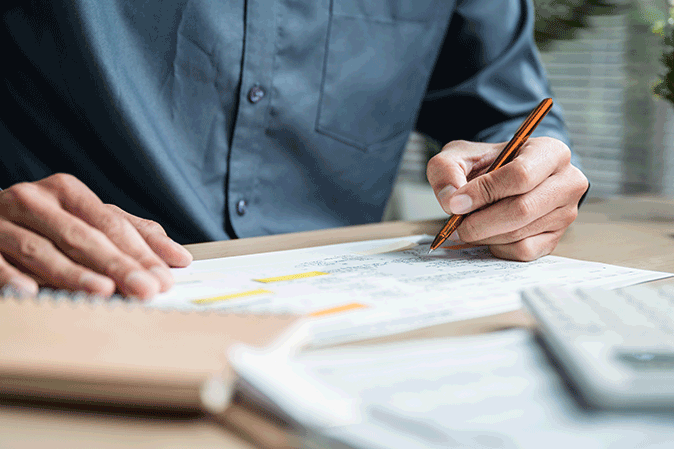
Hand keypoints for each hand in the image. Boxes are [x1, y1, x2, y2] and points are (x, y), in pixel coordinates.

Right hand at [0, 173, 192, 298]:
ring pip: (41, 251)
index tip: (164, 277)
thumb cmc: (45, 221)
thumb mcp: (88, 219)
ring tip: (102, 291)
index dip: (140, 252)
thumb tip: (177, 257)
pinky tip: (30, 292)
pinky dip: (12, 278)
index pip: (111, 224)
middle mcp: (33, 200)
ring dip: (73, 274)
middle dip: (117, 266)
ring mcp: (1, 222)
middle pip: (82, 237)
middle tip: (145, 289)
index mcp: (66, 191)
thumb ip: (132, 234)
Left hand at [426, 137, 588, 260]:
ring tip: (467, 226)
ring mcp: (565, 213)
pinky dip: (497, 247)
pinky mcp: (555, 238)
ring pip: (519, 233)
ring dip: (484, 235)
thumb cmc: (488, 163)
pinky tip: (487, 234)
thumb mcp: (461, 155)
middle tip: (455, 224)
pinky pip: (523, 251)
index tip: (456, 203)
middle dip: (480, 221)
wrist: (505, 176)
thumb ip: (447, 170)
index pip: (521, 175)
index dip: (484, 192)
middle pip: (522, 209)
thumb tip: (451, 201)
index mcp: (550, 152)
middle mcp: (567, 182)